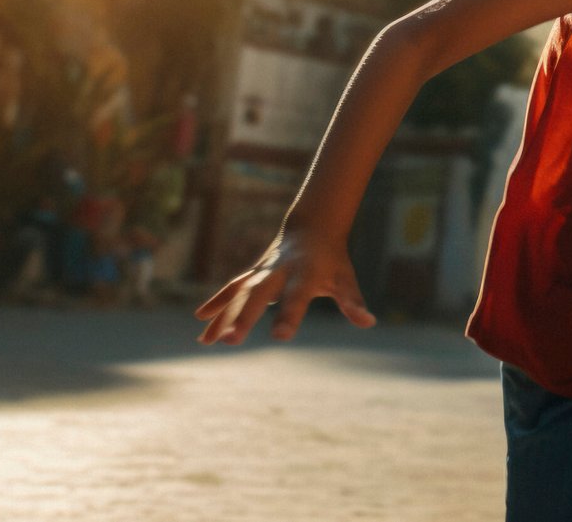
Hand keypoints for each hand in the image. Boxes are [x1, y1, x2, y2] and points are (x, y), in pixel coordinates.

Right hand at [195, 230, 373, 344]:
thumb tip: (369, 321)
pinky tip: (202, 325)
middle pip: (259, 295)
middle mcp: (279, 271)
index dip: (289, 315)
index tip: (280, 337)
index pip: (297, 297)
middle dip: (244, 317)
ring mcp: (263, 271)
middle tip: (231, 341)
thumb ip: (353, 302)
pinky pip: (231, 291)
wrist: (313, 228)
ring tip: (207, 343)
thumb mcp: (346, 279)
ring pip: (239, 294)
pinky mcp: (253, 274)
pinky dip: (217, 305)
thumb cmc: (333, 260)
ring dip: (223, 317)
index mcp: (305, 274)